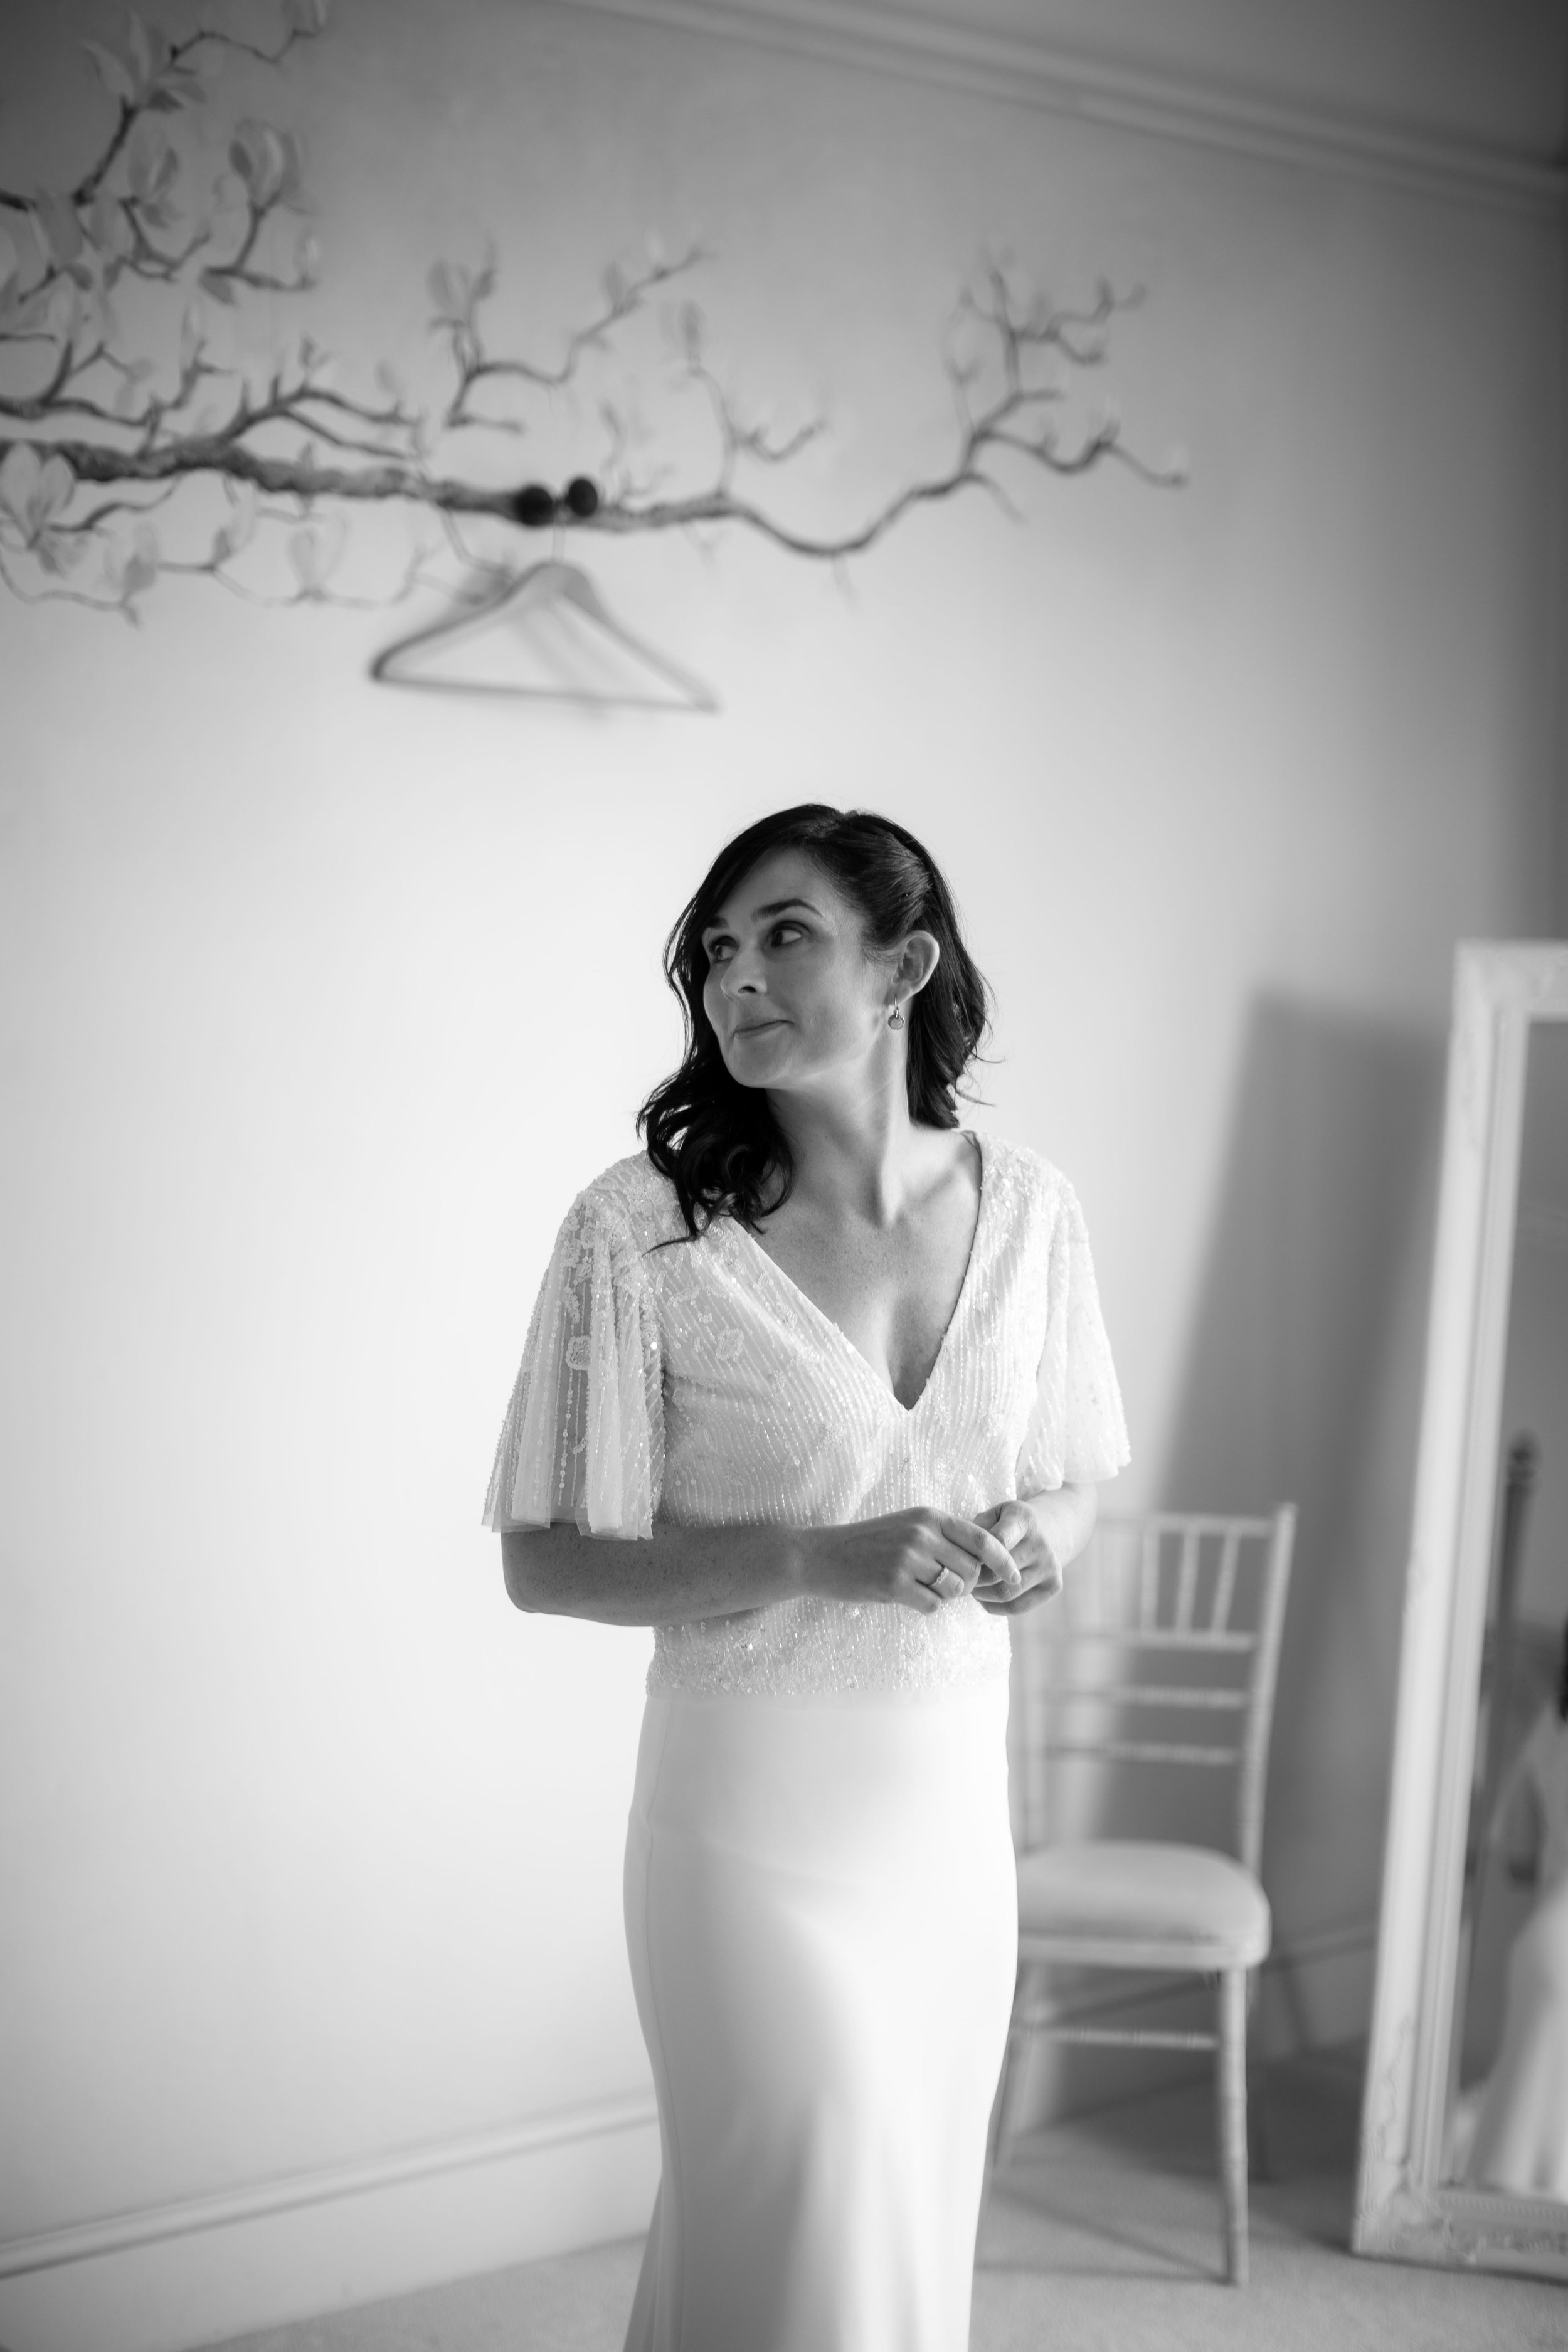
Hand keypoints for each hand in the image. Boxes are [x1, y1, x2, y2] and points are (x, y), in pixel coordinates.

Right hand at [796, 1508, 1023, 1615]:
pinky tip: (904, 1595)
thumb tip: (982, 1564)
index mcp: (929, 1517)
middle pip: (972, 1570)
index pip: (982, 1538)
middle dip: (965, 1584)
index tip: (1015, 1577)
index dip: (1004, 1560)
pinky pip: (932, 1606)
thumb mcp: (907, 1526)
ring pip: (954, 1590)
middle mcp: (922, 1534)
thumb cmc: (868, 1544)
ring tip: (919, 1587)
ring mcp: (908, 1559)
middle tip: (942, 1585)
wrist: (821, 1555)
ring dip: (944, 1596)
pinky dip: (924, 1606)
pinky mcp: (894, 1584)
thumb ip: (942, 1538)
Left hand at [969, 1497, 1063, 1613]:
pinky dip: (995, 1607)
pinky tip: (985, 1599)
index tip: (961, 1559)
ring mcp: (1050, 1566)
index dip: (975, 1555)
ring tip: (971, 1588)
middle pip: (998, 1572)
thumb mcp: (995, 1513)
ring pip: (1006, 1593)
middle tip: (960, 1579)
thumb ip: (977, 1528)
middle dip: (973, 1578)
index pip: (997, 1541)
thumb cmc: (1011, 1523)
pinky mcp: (1053, 1586)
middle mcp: (1041, 1543)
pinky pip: (1017, 1607)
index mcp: (1024, 1520)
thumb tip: (959, 1553)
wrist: (1051, 1530)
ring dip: (981, 1595)